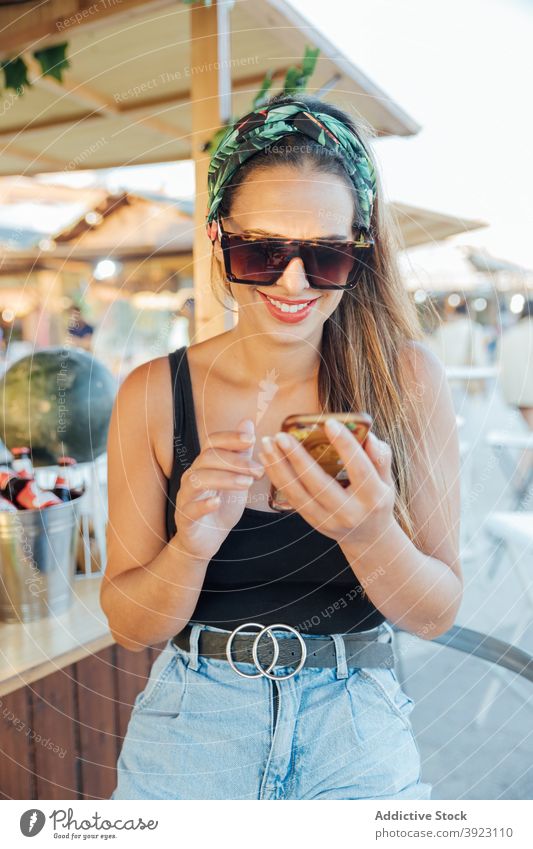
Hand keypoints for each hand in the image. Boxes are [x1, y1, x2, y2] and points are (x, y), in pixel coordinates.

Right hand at [174, 418, 263, 561]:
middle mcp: (192, 476)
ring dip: (224, 479)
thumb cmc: (222, 506)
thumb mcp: (238, 478)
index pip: (212, 441)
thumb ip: (242, 452)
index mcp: (205, 464)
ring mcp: (186, 496)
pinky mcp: (185, 518)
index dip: (230, 438)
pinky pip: (190, 508)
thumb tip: (247, 421)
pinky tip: (217, 502)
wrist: (208, 540)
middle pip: (207, 458)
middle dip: (235, 461)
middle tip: (258, 470)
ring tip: (247, 484)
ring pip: (198, 480)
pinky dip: (203, 503)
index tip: (251, 439)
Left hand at [258, 418, 395, 546]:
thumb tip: (368, 436)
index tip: (329, 423)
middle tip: (281, 436)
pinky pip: (291, 499)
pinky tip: (267, 459)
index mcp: (373, 497)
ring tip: (267, 444)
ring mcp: (328, 520)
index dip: (345, 445)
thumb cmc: (377, 500)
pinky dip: (277, 478)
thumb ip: (380, 458)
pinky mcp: (312, 522)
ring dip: (279, 467)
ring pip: (298, 493)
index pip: (359, 469)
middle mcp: (349, 512)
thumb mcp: (387, 480)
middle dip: (298, 458)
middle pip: (319, 484)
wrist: (368, 537)